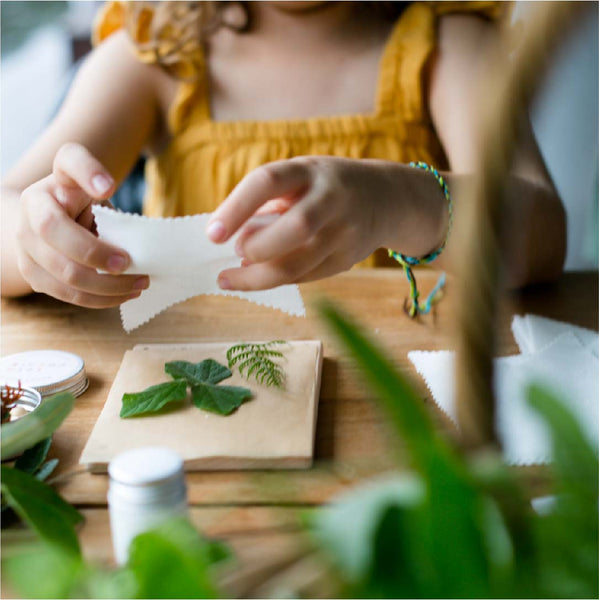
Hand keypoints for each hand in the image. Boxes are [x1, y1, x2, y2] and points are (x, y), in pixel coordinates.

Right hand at [16, 143, 148, 306]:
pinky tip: (124, 295)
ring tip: (140, 284)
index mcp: (57, 180)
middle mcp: (31, 207)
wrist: (47, 225)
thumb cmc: (84, 206)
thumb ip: (114, 210)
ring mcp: (25, 242)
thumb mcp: (97, 193)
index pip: (69, 162)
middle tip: (131, 264)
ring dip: (107, 285)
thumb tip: (142, 245)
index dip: (88, 172)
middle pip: (54, 230)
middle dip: (96, 253)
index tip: (109, 187)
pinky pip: (67, 294)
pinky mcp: (31, 273)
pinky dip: (100, 299)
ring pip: (63, 272)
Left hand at [206, 156, 388, 289]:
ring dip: (258, 278)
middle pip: (295, 228)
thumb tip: (227, 236)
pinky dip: (277, 280)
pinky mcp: (348, 259)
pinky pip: (306, 277)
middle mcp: (332, 198)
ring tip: (231, 277)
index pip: (268, 182)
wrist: (386, 198)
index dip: (237, 208)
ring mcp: (344, 232)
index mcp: (308, 170)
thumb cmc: (322, 187)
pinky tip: (259, 276)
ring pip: (299, 265)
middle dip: (257, 248)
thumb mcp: (298, 177)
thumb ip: (266, 201)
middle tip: (236, 252)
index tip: (212, 235)